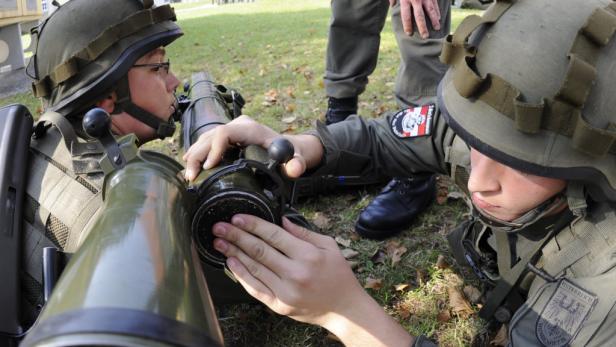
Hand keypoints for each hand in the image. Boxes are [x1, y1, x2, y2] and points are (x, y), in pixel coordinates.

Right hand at [182, 115, 307, 180]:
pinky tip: (190, 166)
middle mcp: (238, 126)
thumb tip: (294, 169)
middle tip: (191, 177)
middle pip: (210, 135)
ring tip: (188, 175)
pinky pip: (207, 143)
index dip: (214, 148)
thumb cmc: (291, 153)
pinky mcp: (226, 138)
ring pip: (205, 138)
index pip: (225, 132)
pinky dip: (197, 154)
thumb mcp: (297, 158)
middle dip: (198, 155)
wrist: (288, 147)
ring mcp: (231, 130)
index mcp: (251, 129)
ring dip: (194, 155)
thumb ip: (298, 164)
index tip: (208, 167)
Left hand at [212, 215, 364, 325]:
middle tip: (219, 227)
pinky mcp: (279, 305)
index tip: (237, 217)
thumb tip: (282, 220)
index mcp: (308, 255)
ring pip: (254, 268)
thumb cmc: (338, 275)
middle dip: (236, 236)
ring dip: (234, 253)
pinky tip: (231, 263)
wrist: (344, 308)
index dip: (253, 225)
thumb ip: (304, 232)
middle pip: (259, 250)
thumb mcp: (329, 246)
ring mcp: (286, 291)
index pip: (274, 235)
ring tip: (219, 242)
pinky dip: (241, 275)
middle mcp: (295, 273)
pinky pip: (255, 288)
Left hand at [390, 0, 440, 38]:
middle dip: (422, 27)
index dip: (408, 25)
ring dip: (434, 21)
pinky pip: (434, 4)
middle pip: (419, 16)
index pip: (406, 16)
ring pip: (430, 10)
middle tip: (425, 37)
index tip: (409, 33)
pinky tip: (438, 18)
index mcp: (405, 0)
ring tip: (436, 29)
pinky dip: (437, 11)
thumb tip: (392, 5)